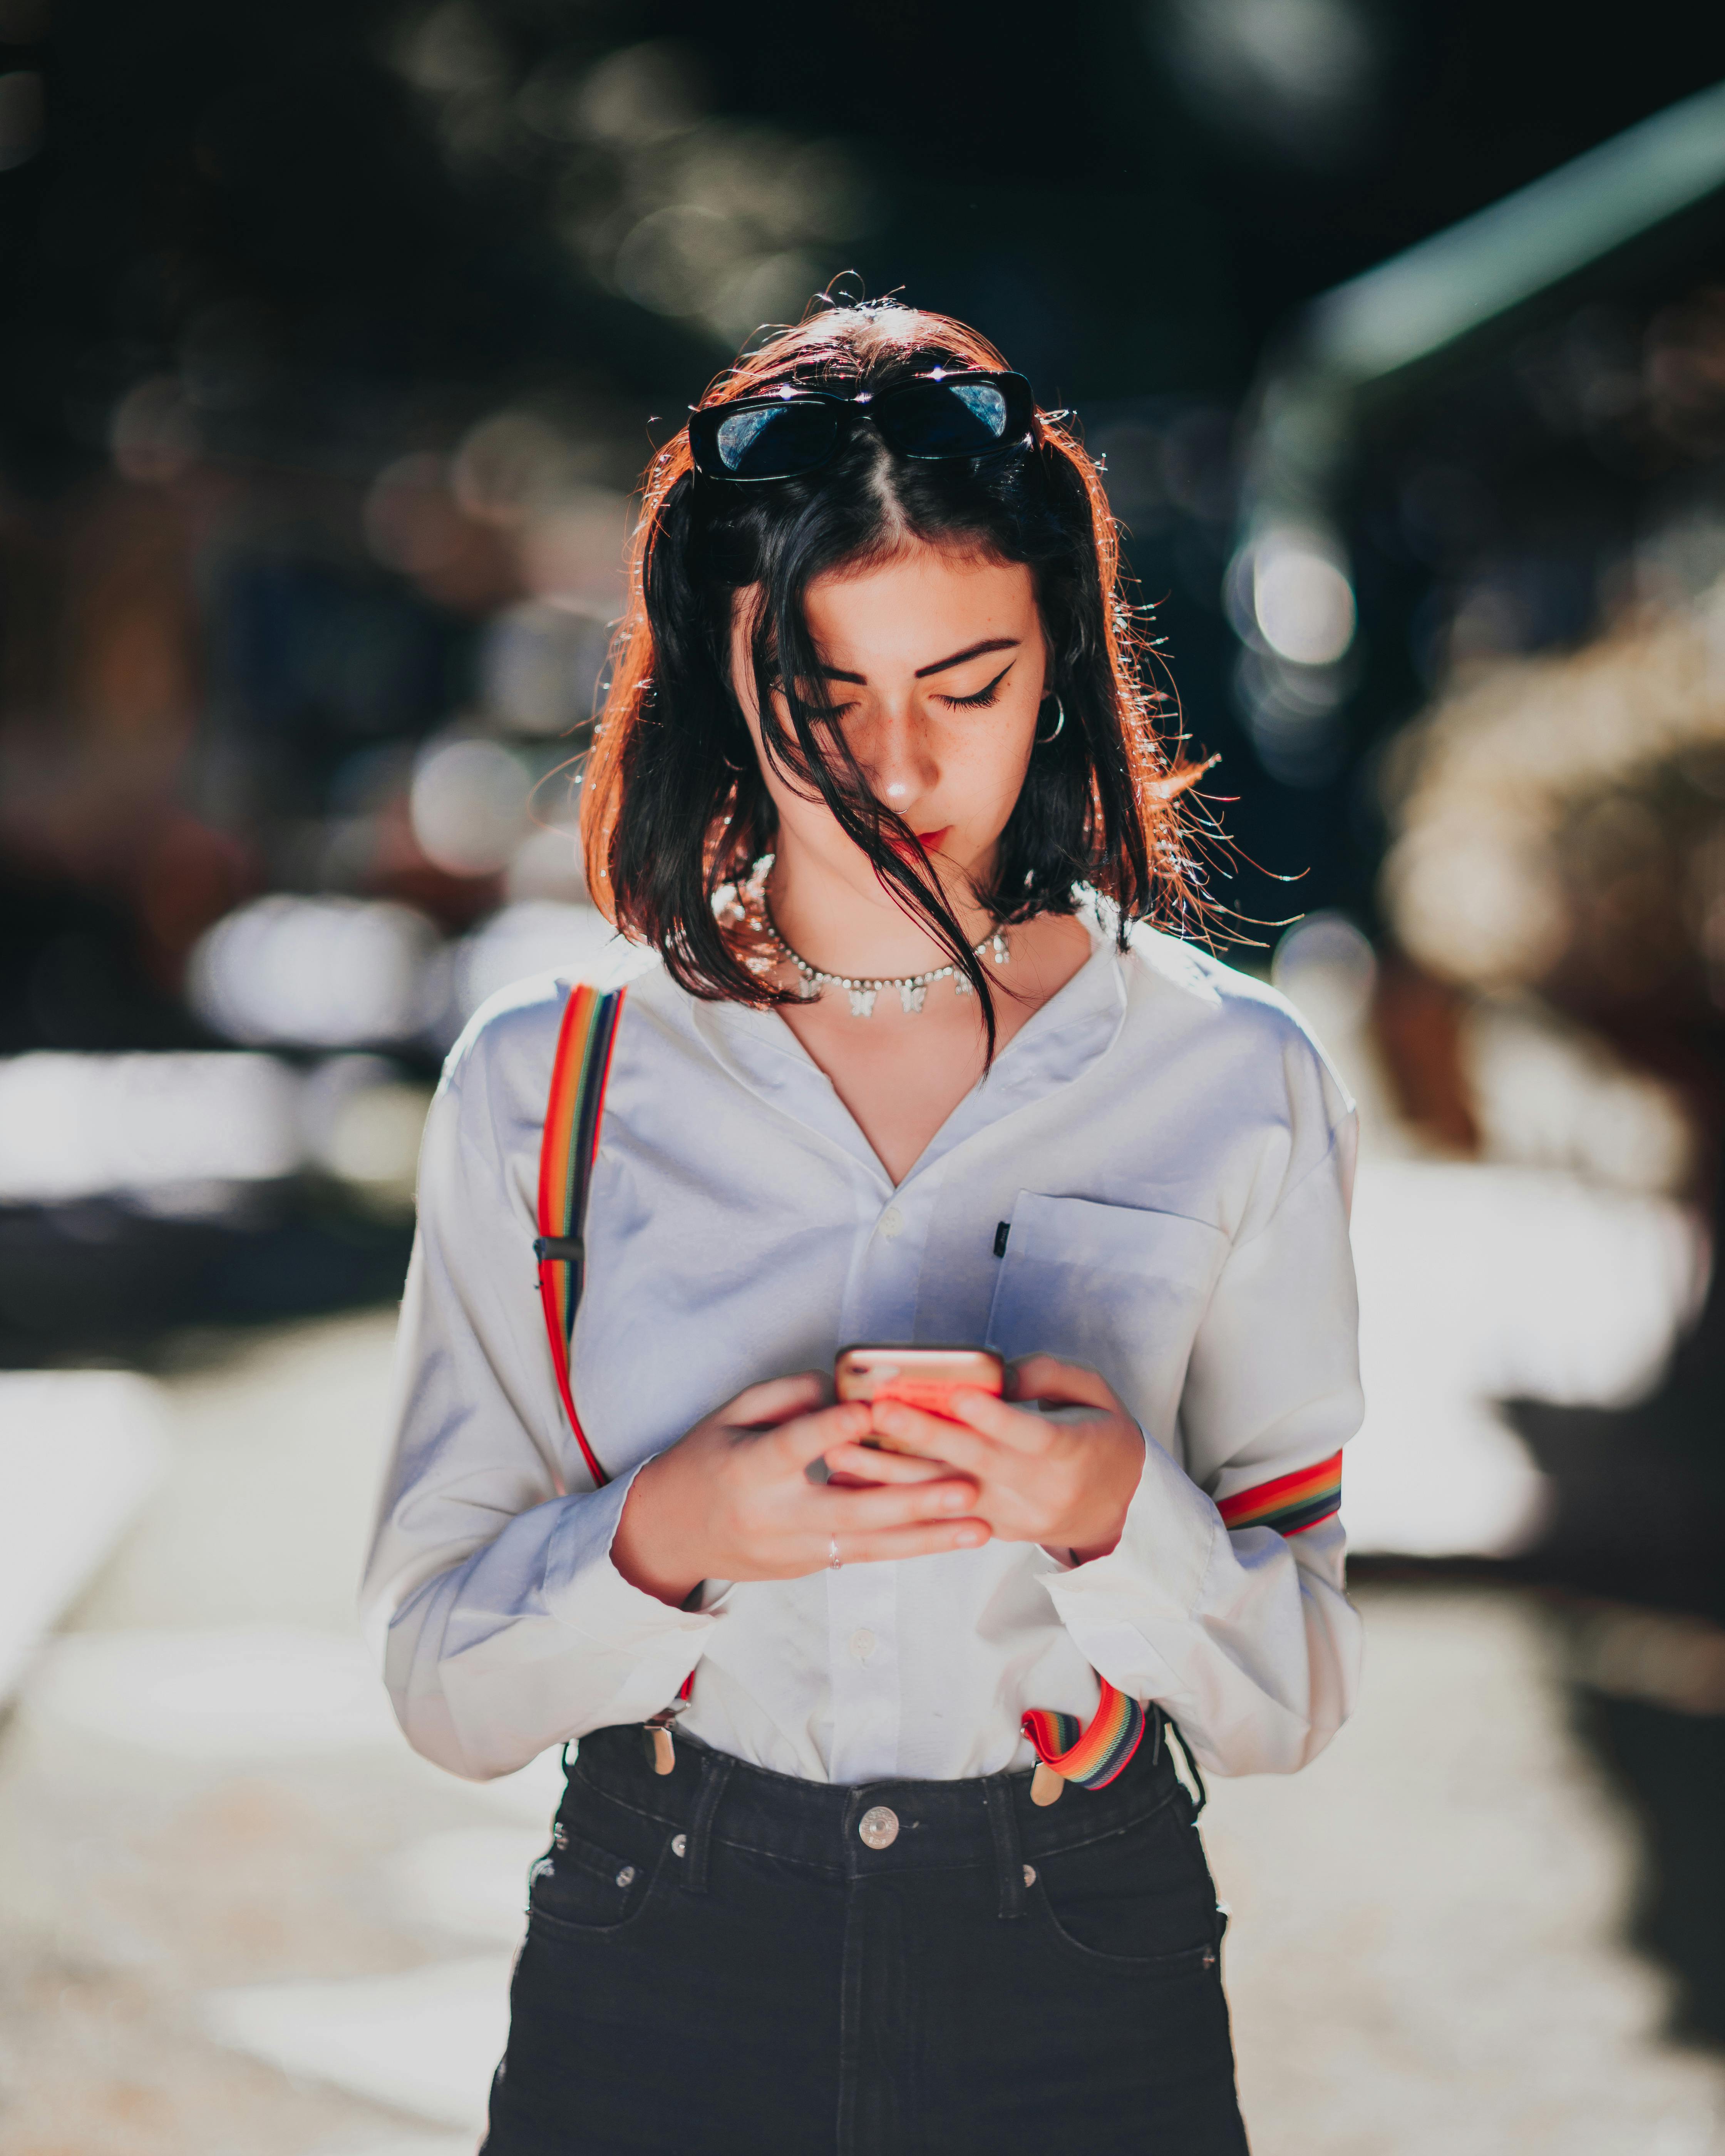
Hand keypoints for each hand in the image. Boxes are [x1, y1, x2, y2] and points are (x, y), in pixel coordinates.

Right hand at [612, 1372, 988, 1606]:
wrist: (669, 1534)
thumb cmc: (703, 1461)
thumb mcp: (730, 1415)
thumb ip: (785, 1396)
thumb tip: (842, 1388)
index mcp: (748, 1471)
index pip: (795, 1448)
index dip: (833, 1429)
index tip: (873, 1412)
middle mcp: (774, 1516)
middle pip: (851, 1511)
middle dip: (915, 1502)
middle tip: (966, 1485)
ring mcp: (793, 1550)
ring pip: (870, 1547)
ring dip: (930, 1538)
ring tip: (981, 1528)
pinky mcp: (807, 1567)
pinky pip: (864, 1555)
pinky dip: (908, 1545)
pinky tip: (951, 1537)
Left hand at [858, 1354, 1143, 1564]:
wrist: (1117, 1510)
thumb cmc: (1102, 1437)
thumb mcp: (1096, 1394)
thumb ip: (1048, 1375)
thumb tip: (996, 1372)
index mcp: (1071, 1452)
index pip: (1029, 1434)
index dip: (993, 1417)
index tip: (958, 1394)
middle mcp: (1037, 1490)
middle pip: (976, 1463)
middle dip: (924, 1436)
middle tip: (879, 1410)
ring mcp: (1011, 1516)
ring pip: (945, 1495)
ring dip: (891, 1473)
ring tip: (843, 1451)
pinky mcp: (990, 1530)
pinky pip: (939, 1515)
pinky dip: (897, 1496)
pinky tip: (855, 1479)